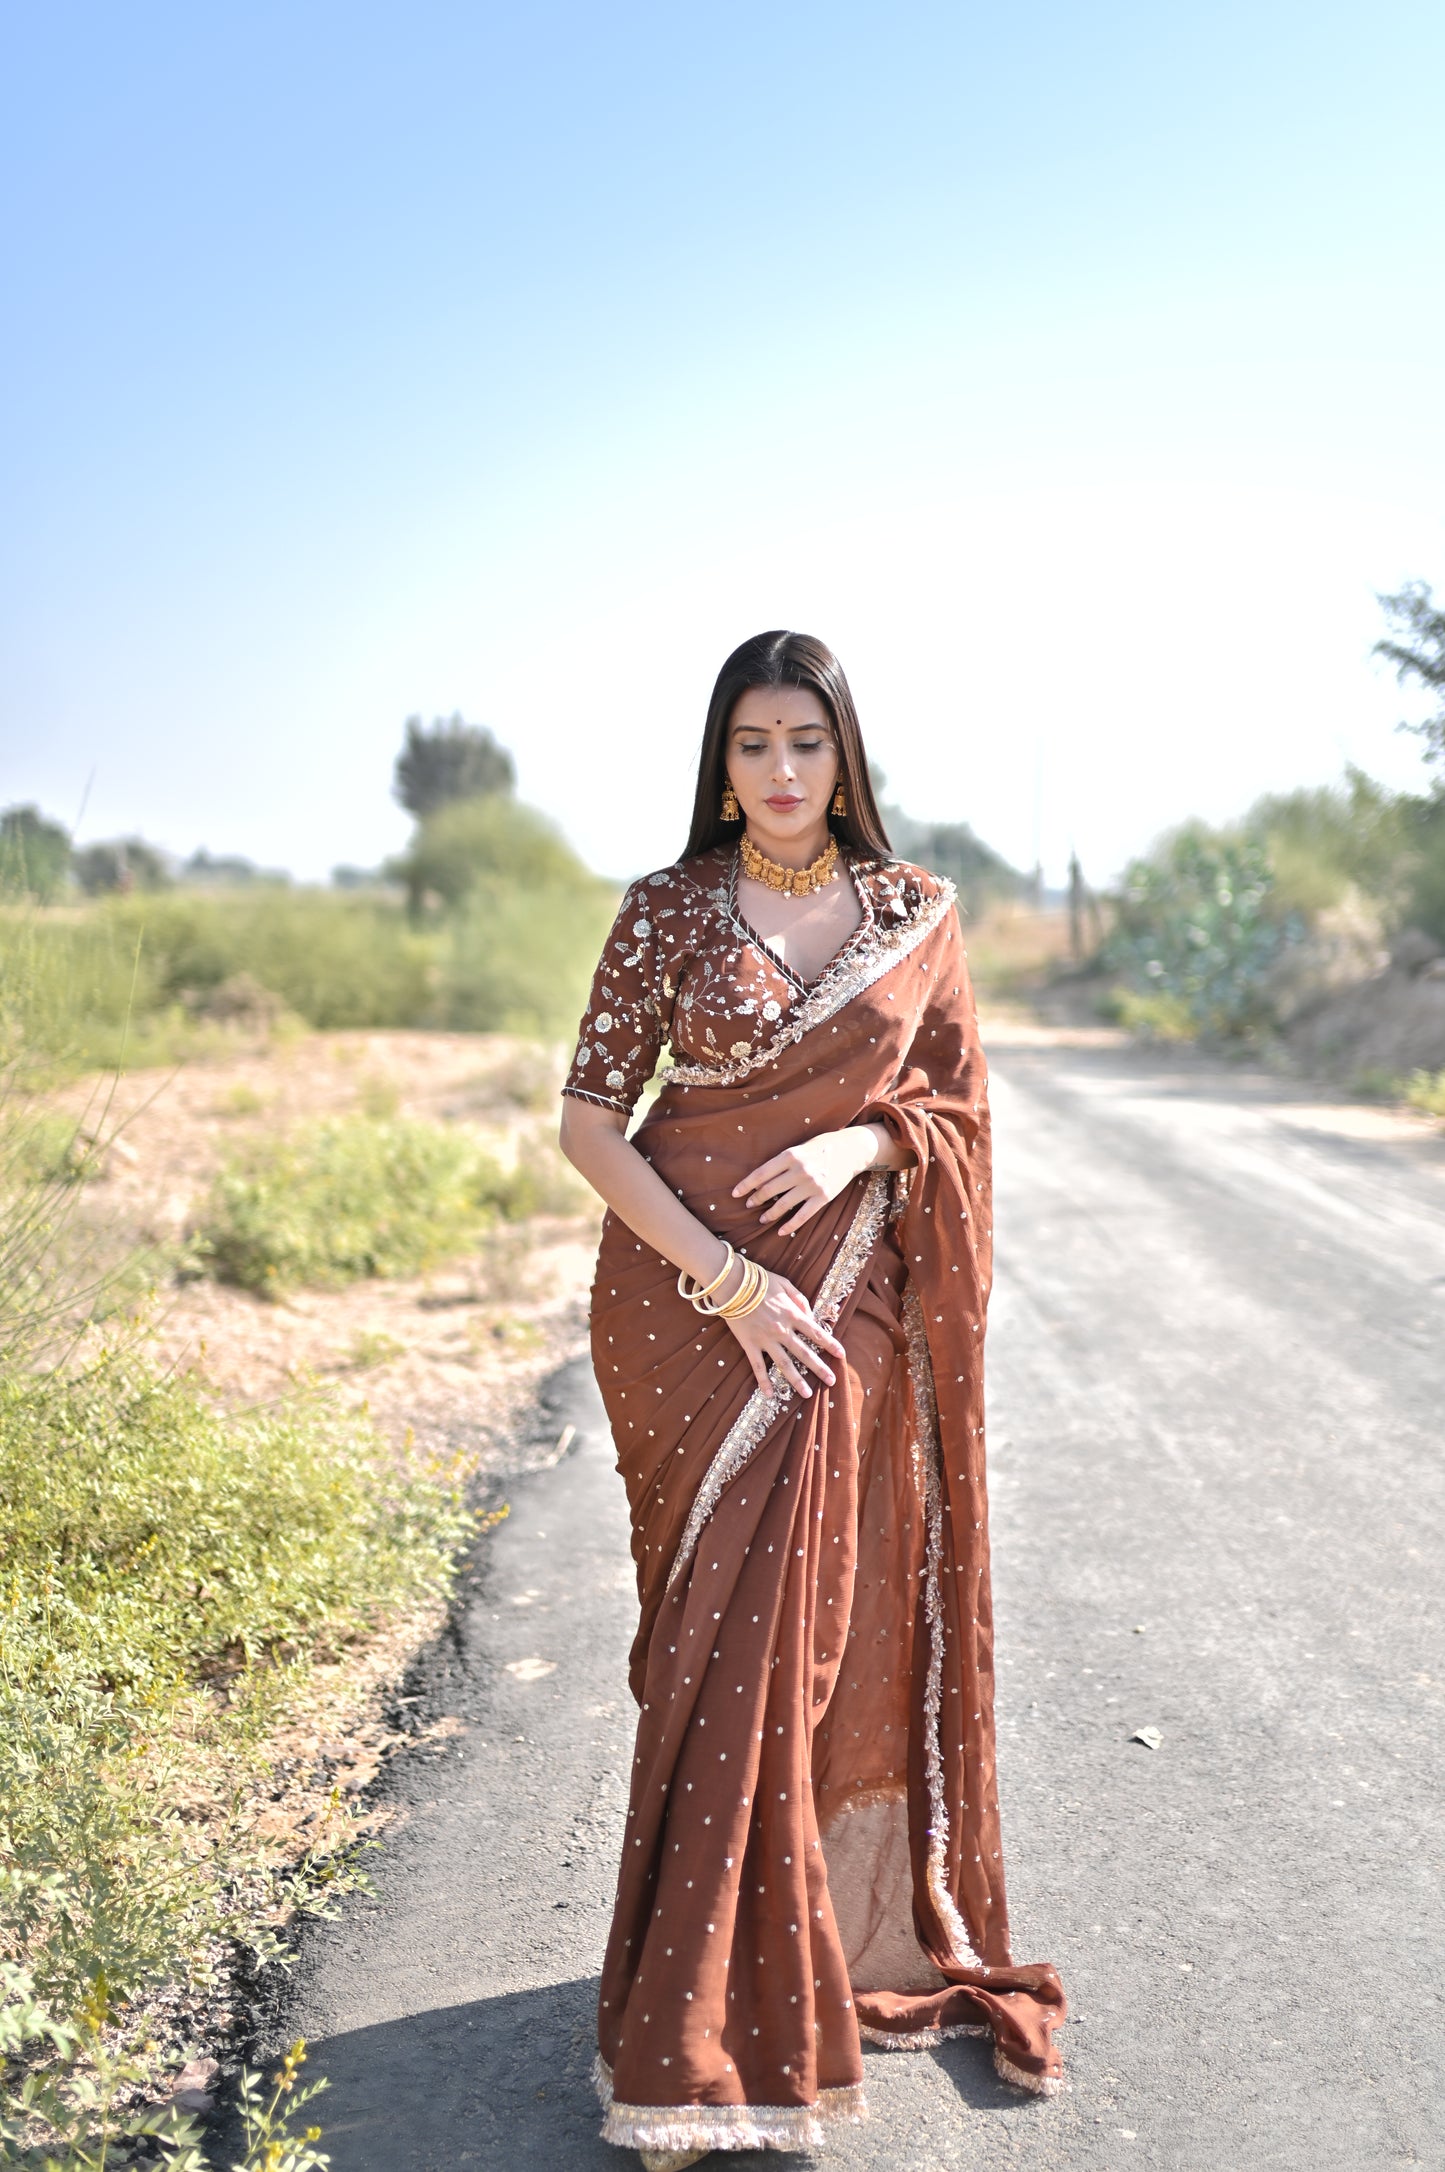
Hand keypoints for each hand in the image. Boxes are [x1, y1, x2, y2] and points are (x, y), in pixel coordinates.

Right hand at [720, 1266, 845, 1400]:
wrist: (732, 1284)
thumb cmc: (759, 1281)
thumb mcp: (785, 1284)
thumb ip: (800, 1299)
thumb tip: (810, 1315)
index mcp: (792, 1314)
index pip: (816, 1332)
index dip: (830, 1344)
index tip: (841, 1355)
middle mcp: (782, 1330)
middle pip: (805, 1352)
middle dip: (819, 1368)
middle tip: (831, 1381)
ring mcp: (765, 1339)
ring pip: (784, 1364)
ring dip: (797, 1380)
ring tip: (807, 1393)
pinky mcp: (749, 1344)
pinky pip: (758, 1366)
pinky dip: (764, 1381)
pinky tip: (770, 1395)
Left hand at [733, 1126, 882, 1236]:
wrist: (851, 1150)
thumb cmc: (820, 1147)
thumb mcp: (799, 1148)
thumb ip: (782, 1162)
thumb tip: (760, 1180)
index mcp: (790, 1155)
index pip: (761, 1174)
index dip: (746, 1185)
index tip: (735, 1194)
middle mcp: (800, 1171)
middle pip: (770, 1190)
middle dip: (756, 1199)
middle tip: (749, 1205)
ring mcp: (812, 1185)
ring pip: (783, 1205)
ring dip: (770, 1214)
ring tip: (762, 1218)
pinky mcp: (823, 1197)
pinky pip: (802, 1216)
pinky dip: (790, 1225)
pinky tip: (781, 1231)